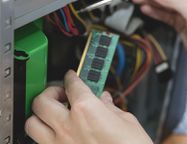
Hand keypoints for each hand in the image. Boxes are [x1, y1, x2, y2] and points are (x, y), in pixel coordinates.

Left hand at [25, 70, 152, 143]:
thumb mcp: (126, 121)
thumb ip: (110, 107)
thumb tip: (105, 100)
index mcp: (87, 110)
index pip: (72, 85)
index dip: (72, 77)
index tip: (72, 77)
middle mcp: (68, 126)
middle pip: (42, 101)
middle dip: (50, 92)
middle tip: (61, 93)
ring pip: (32, 124)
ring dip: (41, 115)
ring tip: (54, 113)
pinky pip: (41, 142)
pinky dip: (46, 135)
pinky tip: (59, 133)